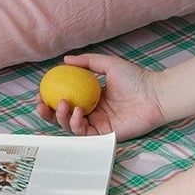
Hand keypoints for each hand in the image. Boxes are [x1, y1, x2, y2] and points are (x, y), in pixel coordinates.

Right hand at [37, 53, 165, 140]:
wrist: (154, 94)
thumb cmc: (137, 78)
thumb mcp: (108, 64)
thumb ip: (87, 62)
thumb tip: (65, 59)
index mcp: (92, 97)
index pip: (66, 99)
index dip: (51, 97)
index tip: (41, 90)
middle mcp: (92, 112)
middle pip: (63, 116)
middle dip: (48, 112)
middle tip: (40, 104)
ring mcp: (97, 124)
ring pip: (69, 126)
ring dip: (60, 117)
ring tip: (61, 103)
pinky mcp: (104, 135)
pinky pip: (83, 133)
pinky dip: (75, 124)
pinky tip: (75, 112)